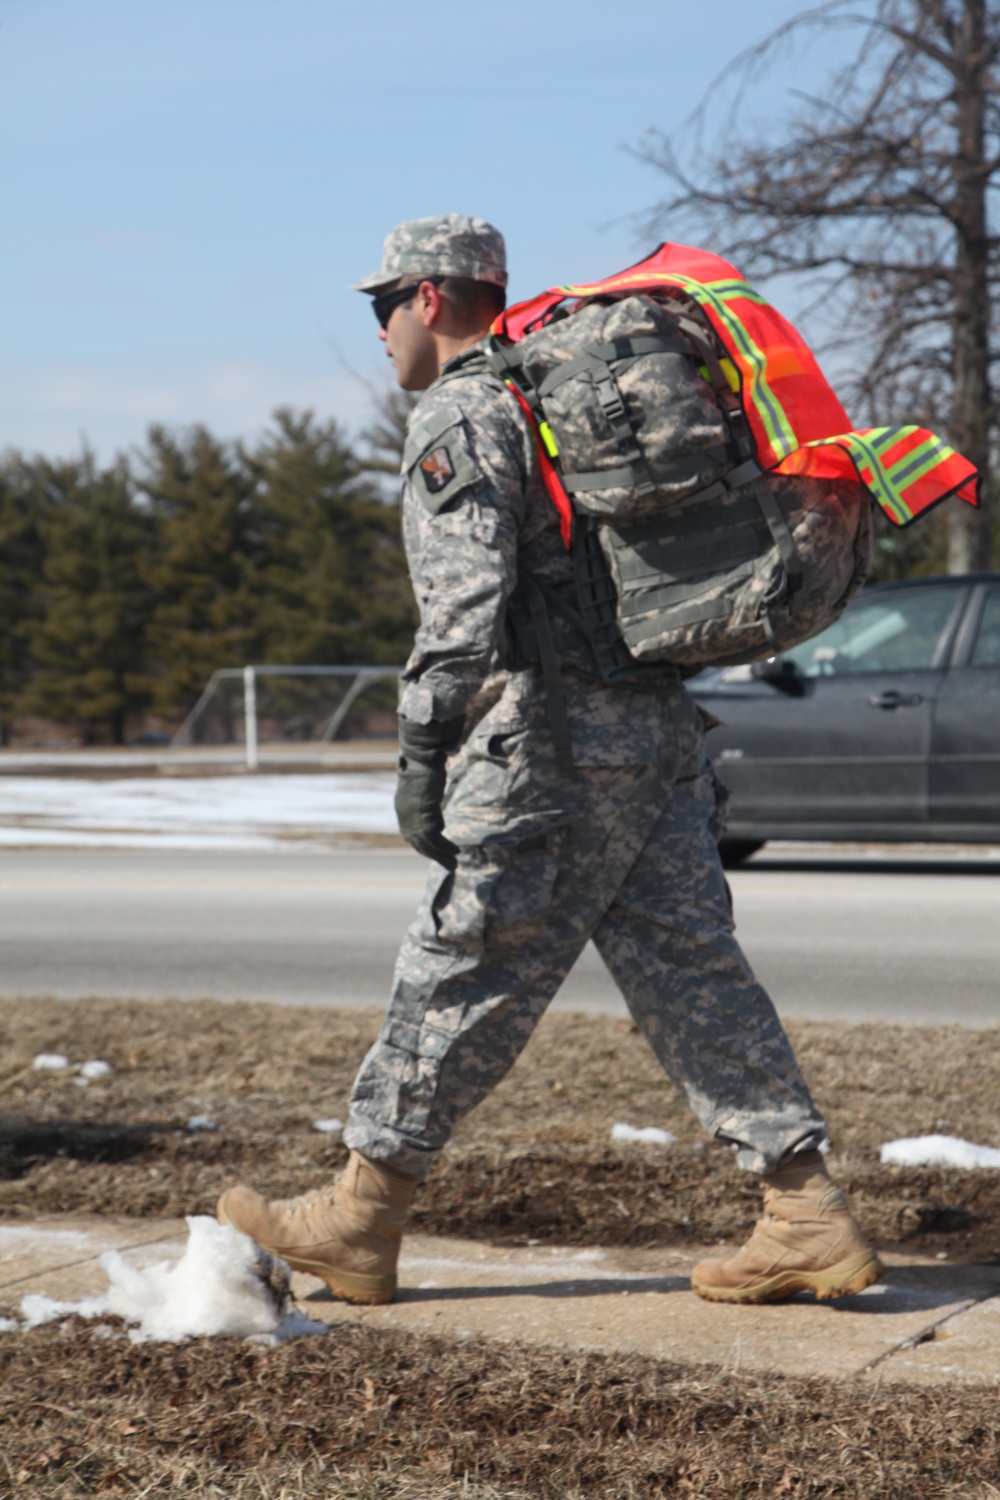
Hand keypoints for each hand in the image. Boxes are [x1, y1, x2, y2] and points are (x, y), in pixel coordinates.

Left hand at [394, 716, 463, 870]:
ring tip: (453, 864)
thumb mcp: (423, 790)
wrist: (421, 759)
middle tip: (448, 867)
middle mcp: (405, 816)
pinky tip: (455, 851)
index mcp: (402, 810)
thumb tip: (438, 823)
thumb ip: (426, 805)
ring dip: (441, 856)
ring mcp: (413, 816)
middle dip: (434, 856)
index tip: (437, 854)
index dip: (425, 847)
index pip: (412, 836)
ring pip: (427, 844)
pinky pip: (435, 837)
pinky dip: (445, 846)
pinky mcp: (424, 814)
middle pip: (418, 843)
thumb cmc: (424, 767)